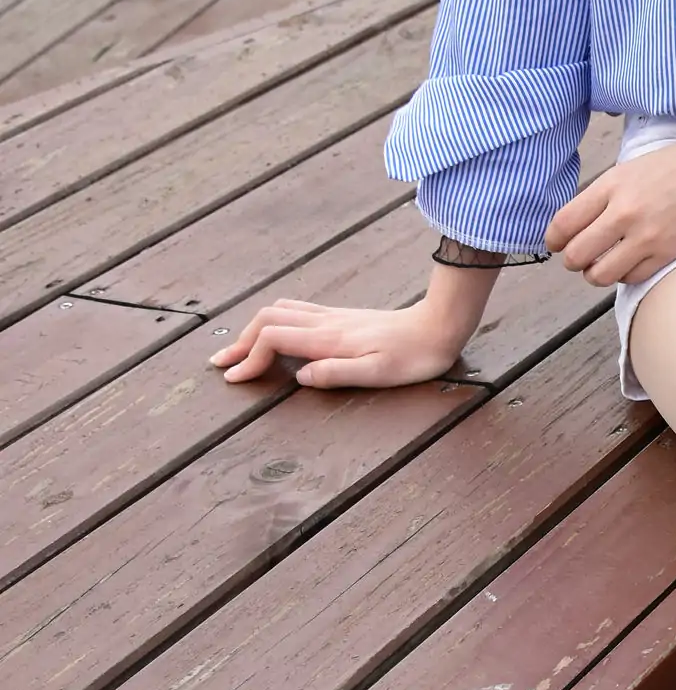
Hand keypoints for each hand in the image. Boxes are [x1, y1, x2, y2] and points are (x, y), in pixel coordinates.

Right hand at [211, 290, 473, 389]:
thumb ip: (336, 373)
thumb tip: (299, 376)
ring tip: (238, 350)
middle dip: (240, 341)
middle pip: (267, 319)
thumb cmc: (414, 356)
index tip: (234, 379)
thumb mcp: (378, 373)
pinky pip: (295, 310)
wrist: (439, 326)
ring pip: (279, 311)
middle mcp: (325, 322)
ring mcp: (333, 316)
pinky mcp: (342, 316)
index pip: (273, 339)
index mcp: (329, 339)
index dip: (249, 358)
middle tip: (222, 364)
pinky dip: (272, 321)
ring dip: (253, 329)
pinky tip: (273, 332)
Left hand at [545, 125, 675, 285]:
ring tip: (605, 264)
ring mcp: (648, 234)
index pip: (564, 223)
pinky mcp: (669, 252)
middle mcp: (625, 210)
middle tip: (581, 258)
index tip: (556, 245)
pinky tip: (632, 262)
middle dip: (574, 261)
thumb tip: (579, 223)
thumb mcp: (634, 166)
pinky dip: (626, 275)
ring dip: (597, 274)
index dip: (553, 240)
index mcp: (612, 183)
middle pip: (577, 254)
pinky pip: (632, 278)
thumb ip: (605, 194)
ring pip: (600, 274)